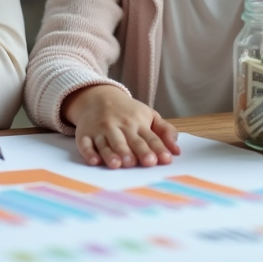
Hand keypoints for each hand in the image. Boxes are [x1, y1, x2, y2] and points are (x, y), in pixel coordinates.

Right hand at [62, 84, 180, 168]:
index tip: (164, 159)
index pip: (150, 137)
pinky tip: (94, 161)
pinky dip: (89, 153)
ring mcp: (101, 130)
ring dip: (113, 154)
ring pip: (107, 144)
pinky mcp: (84, 134)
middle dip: (138, 151)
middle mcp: (119, 126)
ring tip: (119, 164)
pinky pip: (85, 144)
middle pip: (129, 141)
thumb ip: (165, 131)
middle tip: (145, 162)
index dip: (158, 148)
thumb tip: (177, 151)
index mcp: (137, 123)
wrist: (97, 96)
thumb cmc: (127, 112)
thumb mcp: (149, 115)